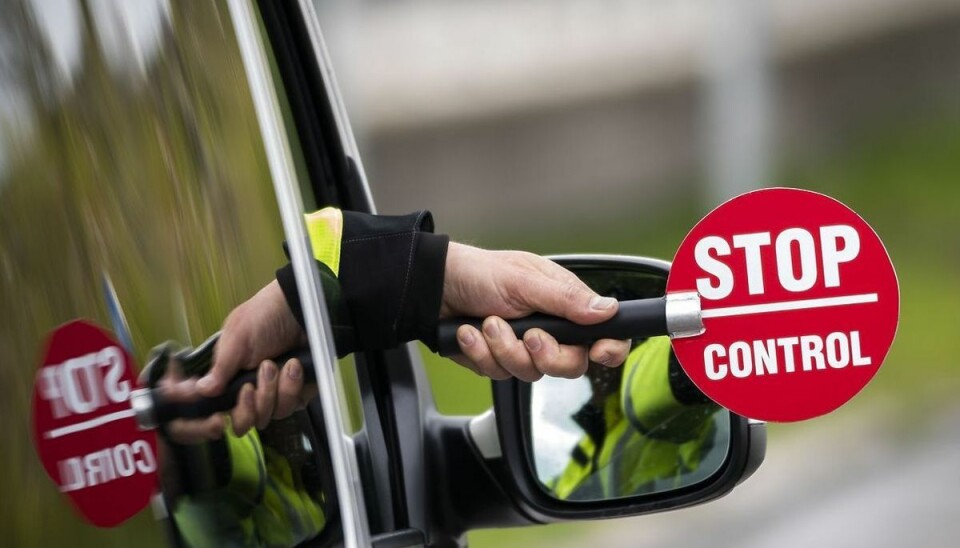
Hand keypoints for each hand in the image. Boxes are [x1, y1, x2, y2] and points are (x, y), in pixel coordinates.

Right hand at [163, 281, 311, 441]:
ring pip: (268, 415)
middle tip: (252, 384)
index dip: (221, 416)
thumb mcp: (237, 339)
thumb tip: (201, 391)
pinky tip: (293, 365)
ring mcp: (273, 393)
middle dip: (249, 406)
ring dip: (271, 391)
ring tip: (275, 364)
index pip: (219, 410)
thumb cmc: (264, 317)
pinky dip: (292, 387)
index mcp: (228, 377)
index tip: (228, 408)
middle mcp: (249, 388)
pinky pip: (292, 405)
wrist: (301, 308)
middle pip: (243, 422)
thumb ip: (220, 368)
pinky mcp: (296, 392)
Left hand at [442, 243, 629, 381]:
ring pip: (530, 373)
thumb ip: (565, 299)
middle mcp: (549, 328)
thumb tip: (607, 310)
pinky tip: (469, 332)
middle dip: (546, 356)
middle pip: (570, 365)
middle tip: (529, 336)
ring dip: (504, 349)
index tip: (598, 352)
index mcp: (564, 304)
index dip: (609, 349)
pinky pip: (498, 374)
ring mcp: (523, 348)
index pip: (604, 333)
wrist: (435, 287)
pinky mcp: (498, 360)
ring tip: (487, 323)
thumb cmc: (480, 273)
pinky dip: (481, 353)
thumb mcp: (524, 280)